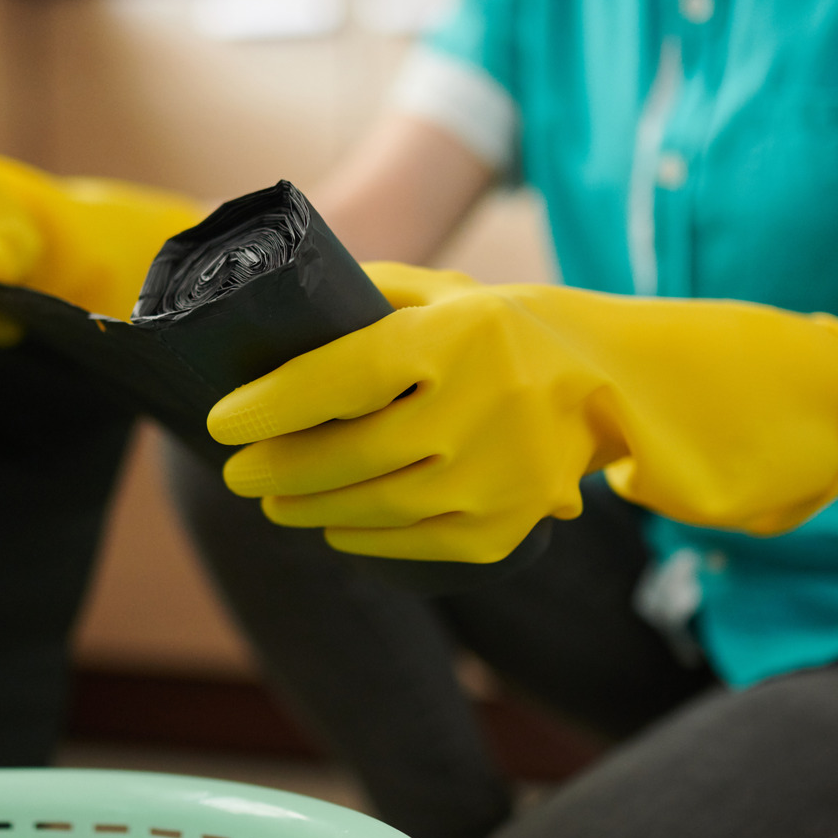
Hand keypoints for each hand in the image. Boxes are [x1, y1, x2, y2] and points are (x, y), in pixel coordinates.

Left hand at [207, 262, 837, 562]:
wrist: (616, 386)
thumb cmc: (515, 329)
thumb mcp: (452, 293)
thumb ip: (371, 296)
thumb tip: (281, 310)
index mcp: (450, 339)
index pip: (337, 376)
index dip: (269, 405)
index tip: (220, 421)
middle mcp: (470, 411)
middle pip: (344, 453)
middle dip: (275, 467)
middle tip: (238, 471)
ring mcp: (490, 478)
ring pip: (369, 507)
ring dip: (307, 507)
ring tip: (273, 499)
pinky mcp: (503, 526)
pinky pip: (411, 544)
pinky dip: (361, 539)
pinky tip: (331, 525)